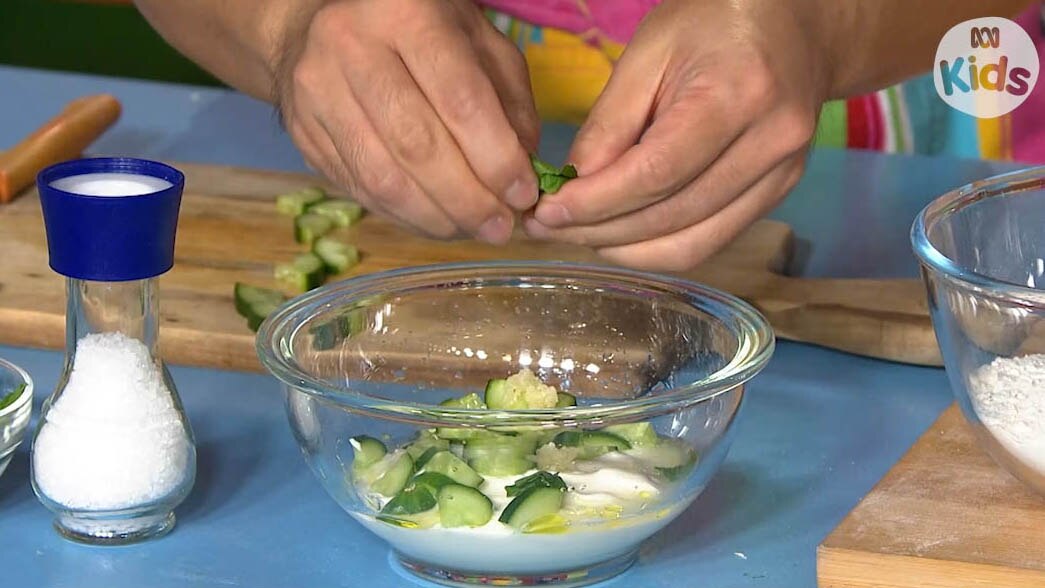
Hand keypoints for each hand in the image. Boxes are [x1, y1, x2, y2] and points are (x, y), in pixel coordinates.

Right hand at [277, 0, 539, 243]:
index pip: (460, 101)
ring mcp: (318, 92)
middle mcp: (352, 48)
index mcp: (407, 14)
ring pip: (383, 178)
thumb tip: (523, 173)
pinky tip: (436, 220)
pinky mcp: (303, 131)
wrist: (320, 21)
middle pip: (418, 146)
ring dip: (436, 218)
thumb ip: (508, 101)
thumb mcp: (477, 40)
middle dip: (468, 200)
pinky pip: (359, 190)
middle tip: (501, 227)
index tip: (523, 195)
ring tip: (472, 230)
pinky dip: (405, 216)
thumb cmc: (417, 30)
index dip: (497, 159)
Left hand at [523, 0, 826, 269]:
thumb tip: (574, 185)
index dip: (595, 203)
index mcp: (738, 94)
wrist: (792, 24)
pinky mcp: (778, 194)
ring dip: (626, 250)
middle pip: (672, 216)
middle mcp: (770, 143)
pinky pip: (711, 241)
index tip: (547, 212)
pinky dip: (659, 248)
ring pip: (693, 244)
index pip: (656, 173)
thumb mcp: (649, 50)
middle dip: (600, 231)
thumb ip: (610, 121)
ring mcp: (781, 175)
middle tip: (548, 228)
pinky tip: (621, 236)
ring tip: (578, 235)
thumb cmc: (713, 22)